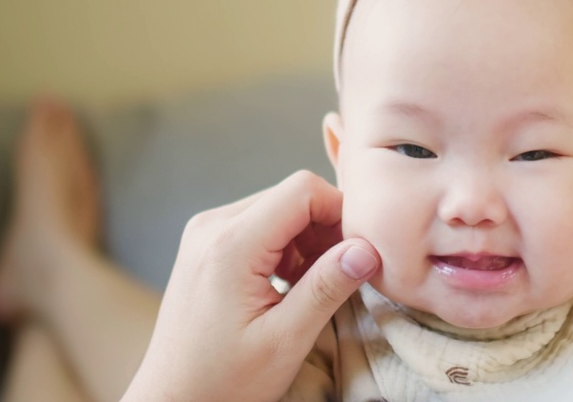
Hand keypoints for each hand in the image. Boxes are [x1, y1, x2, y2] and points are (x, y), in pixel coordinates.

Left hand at [123, 170, 379, 401]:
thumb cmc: (223, 383)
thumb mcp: (284, 340)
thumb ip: (326, 288)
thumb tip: (367, 249)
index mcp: (230, 244)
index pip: (303, 190)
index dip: (340, 212)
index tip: (358, 251)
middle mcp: (212, 226)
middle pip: (291, 196)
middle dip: (325, 229)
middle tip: (340, 275)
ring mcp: (205, 233)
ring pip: (278, 208)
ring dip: (306, 240)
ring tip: (311, 287)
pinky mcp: (206, 245)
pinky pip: (260, 225)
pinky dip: (285, 247)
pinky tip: (289, 285)